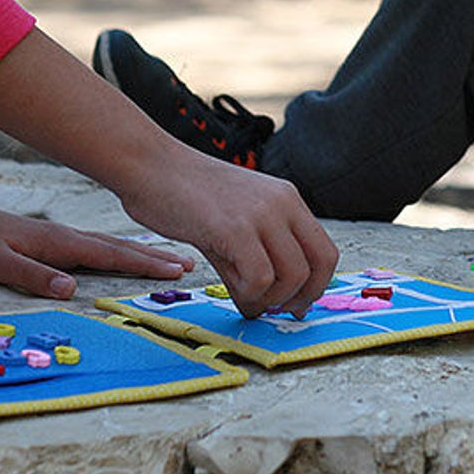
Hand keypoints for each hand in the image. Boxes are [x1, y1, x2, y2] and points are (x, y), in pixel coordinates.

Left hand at [0, 132, 193, 298]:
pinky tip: (131, 254)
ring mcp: (63, 237)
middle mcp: (67, 237)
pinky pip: (101, 247)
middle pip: (121, 247)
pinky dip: (124, 251)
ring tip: (174, 259)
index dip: (145, 265)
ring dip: (145, 252)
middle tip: (192, 264)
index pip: (110, 256)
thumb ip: (31, 275)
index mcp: (59, 243)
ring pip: (114, 245)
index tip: (178, 270)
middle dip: (157, 257)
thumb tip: (70, 289)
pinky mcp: (57, 240)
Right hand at [120, 144, 338, 318]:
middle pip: (320, 265)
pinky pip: (261, 278)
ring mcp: (261, 214)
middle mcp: (282, 203)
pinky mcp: (235, 229)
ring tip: (247, 297)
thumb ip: (254, 258)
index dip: (317, 284)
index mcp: (287, 198)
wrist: (148, 164)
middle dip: (301, 297)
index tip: (296, 302)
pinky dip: (250, 295)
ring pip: (294, 276)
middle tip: (275, 309)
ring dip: (272, 299)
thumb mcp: (232, 222)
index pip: (325, 250)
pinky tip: (232, 288)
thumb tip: (265, 305)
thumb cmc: (183, 193)